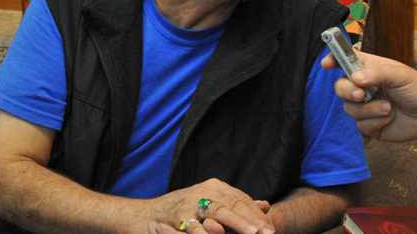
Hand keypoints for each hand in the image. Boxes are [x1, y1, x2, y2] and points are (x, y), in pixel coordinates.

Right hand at [146, 178, 273, 233]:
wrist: (145, 216)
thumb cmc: (181, 212)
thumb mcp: (211, 205)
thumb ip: (236, 205)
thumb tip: (265, 205)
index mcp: (215, 187)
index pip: (241, 199)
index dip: (257, 214)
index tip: (271, 228)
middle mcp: (204, 190)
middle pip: (234, 204)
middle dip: (253, 220)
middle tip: (268, 232)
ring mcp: (191, 201)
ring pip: (219, 212)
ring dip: (237, 223)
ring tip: (253, 233)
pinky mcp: (178, 215)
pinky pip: (196, 225)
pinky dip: (207, 232)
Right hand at [322, 52, 416, 140]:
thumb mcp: (400, 74)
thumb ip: (378, 73)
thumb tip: (356, 78)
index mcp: (369, 69)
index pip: (345, 61)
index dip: (333, 60)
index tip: (326, 63)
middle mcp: (364, 87)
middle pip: (340, 87)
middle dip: (347, 91)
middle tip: (361, 94)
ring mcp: (365, 106)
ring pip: (349, 108)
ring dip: (369, 110)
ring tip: (388, 108)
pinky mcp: (369, 124)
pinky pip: (360, 125)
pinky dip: (376, 122)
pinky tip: (390, 118)